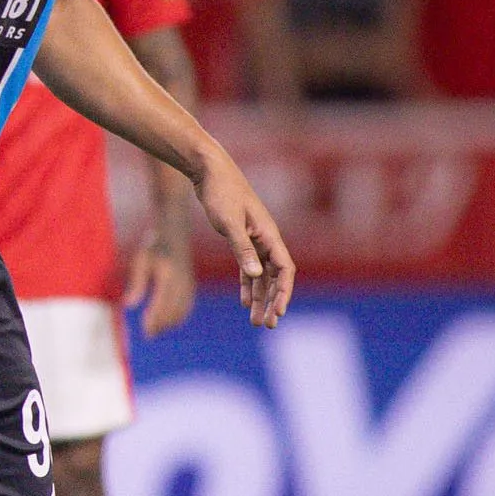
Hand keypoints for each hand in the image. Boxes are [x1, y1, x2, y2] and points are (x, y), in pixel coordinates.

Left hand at [123, 222, 196, 337]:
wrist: (174, 231)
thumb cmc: (153, 245)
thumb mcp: (141, 261)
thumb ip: (136, 284)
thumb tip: (128, 306)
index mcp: (169, 275)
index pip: (161, 304)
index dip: (154, 320)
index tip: (145, 331)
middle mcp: (182, 280)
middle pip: (173, 310)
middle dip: (161, 324)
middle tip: (148, 335)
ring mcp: (189, 282)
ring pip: (182, 310)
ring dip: (170, 322)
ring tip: (155, 330)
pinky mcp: (191, 283)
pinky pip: (188, 305)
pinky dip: (179, 316)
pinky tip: (168, 322)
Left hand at [193, 158, 294, 327]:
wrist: (208, 171)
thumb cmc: (220, 192)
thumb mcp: (229, 223)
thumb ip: (242, 249)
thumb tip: (257, 274)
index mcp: (269, 235)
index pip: (285, 270)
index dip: (283, 292)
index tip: (278, 312)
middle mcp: (267, 239)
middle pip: (276, 277)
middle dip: (272, 301)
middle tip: (266, 325)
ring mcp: (255, 239)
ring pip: (262, 275)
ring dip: (260, 298)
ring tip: (256, 321)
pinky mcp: (241, 238)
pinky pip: (249, 267)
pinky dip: (248, 284)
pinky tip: (244, 302)